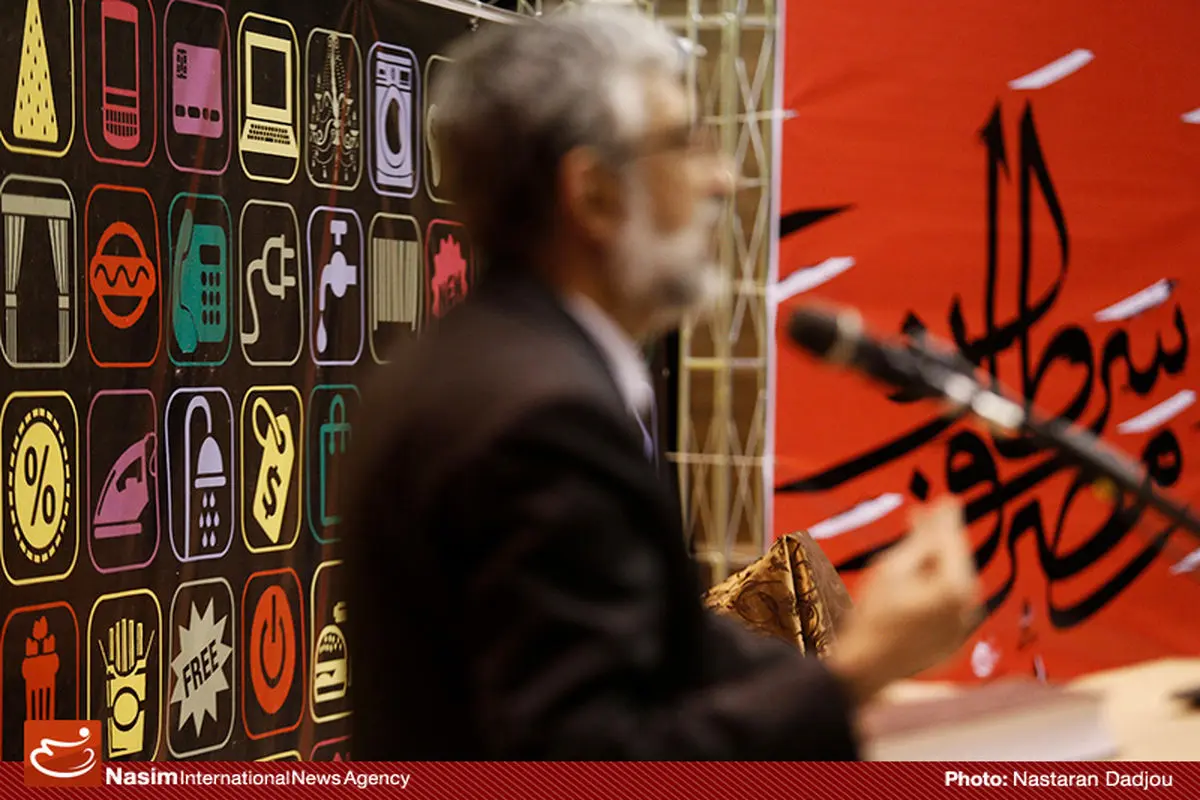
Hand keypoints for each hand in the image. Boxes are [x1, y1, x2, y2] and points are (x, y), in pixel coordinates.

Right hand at [826, 496, 980, 703]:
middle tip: (924, 519)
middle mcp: (967, 607)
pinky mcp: (953, 641)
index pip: (954, 541)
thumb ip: (920, 540)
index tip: (948, 498)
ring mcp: (962, 627)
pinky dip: (936, 592)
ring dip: (938, 566)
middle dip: (941, 541)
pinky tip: (914, 587)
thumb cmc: (873, 616)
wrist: (865, 666)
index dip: (947, 518)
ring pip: (953, 584)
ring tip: (915, 553)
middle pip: (956, 562)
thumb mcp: (892, 568)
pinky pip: (948, 607)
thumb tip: (937, 512)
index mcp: (955, 587)